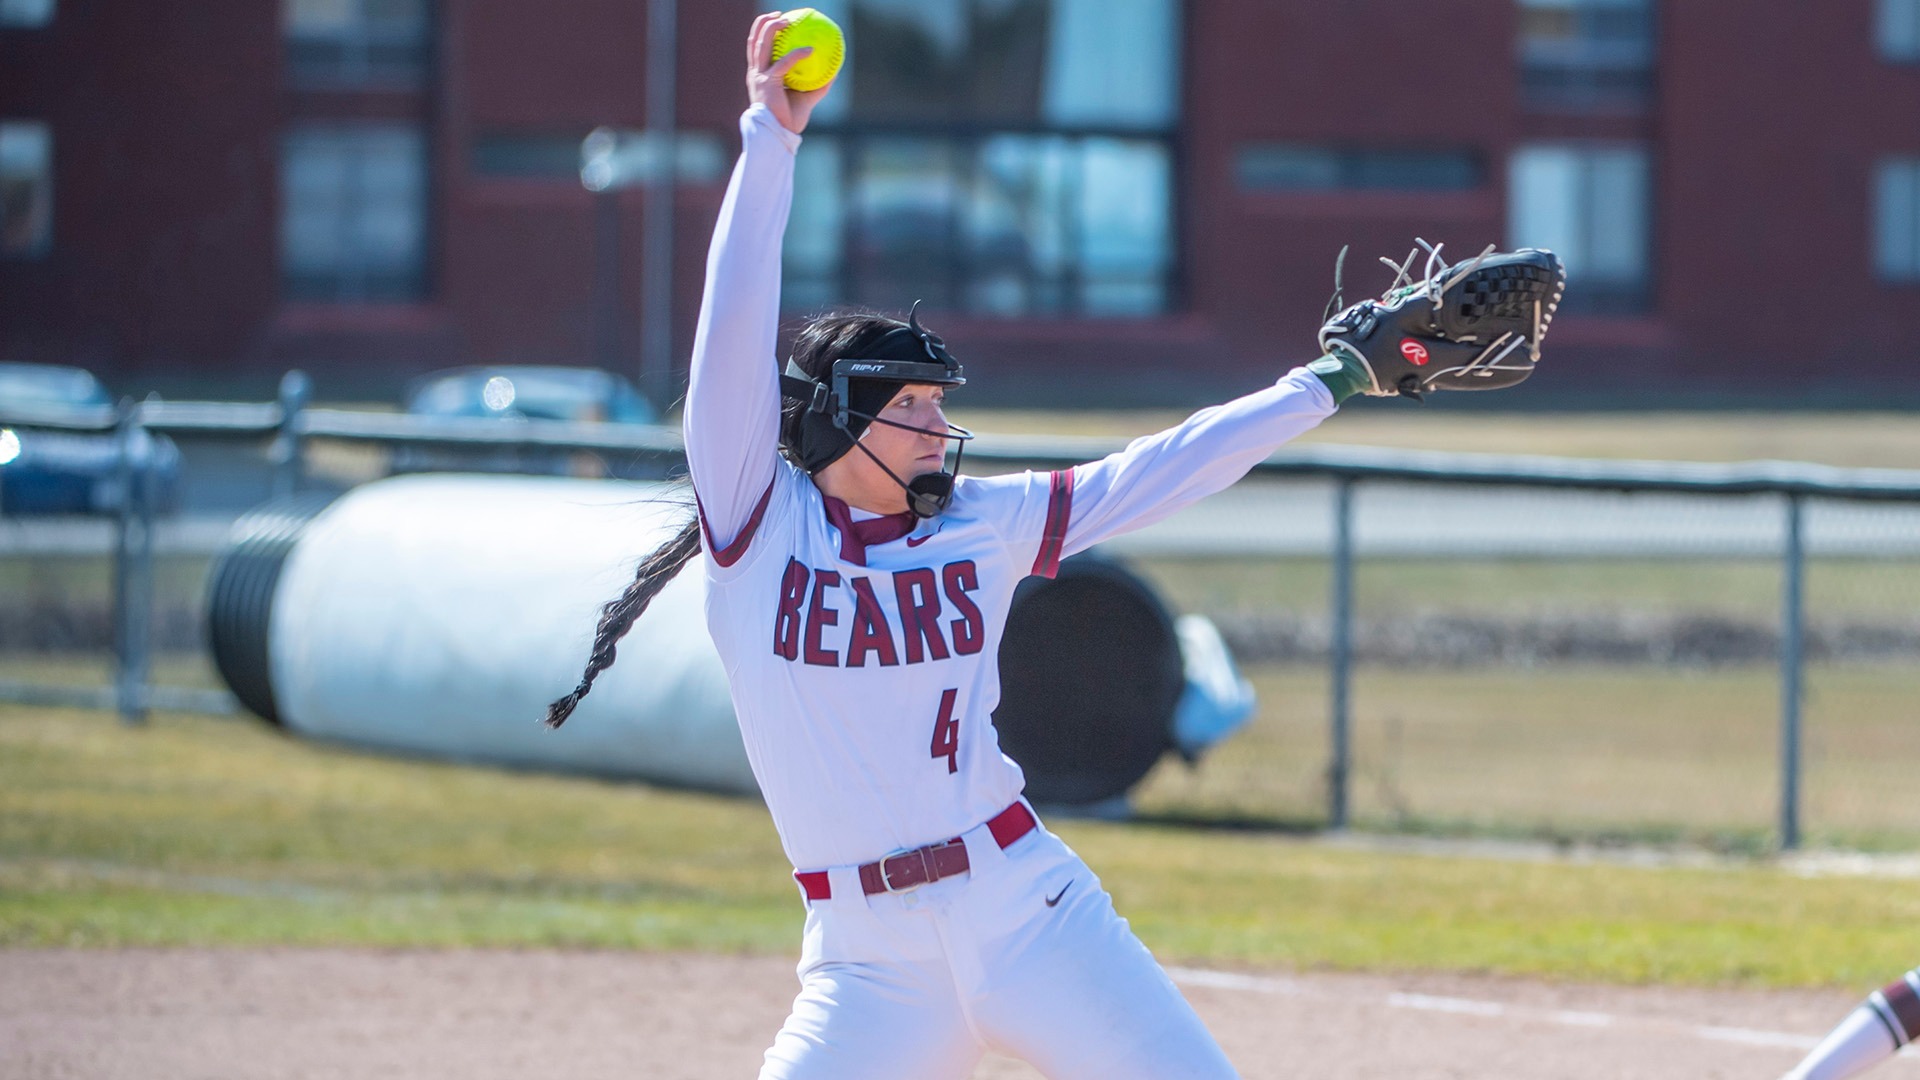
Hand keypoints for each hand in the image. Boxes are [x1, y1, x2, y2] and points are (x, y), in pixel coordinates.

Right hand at [745, 12, 833, 133]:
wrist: (778, 136)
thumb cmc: (788, 121)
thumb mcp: (804, 100)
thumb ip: (816, 86)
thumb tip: (834, 72)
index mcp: (759, 76)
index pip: (756, 49)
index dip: (763, 32)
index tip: (778, 23)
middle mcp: (756, 74)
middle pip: (753, 41)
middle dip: (764, 23)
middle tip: (780, 15)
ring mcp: (759, 77)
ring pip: (761, 44)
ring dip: (772, 28)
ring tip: (787, 21)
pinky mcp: (768, 83)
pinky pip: (784, 63)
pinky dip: (797, 54)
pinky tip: (810, 50)